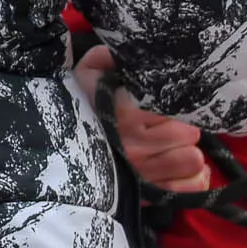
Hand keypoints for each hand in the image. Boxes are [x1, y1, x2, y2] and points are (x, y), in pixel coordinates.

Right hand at [75, 45, 212, 193]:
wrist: (51, 153)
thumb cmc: (75, 109)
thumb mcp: (85, 76)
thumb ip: (107, 58)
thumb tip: (126, 52)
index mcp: (124, 113)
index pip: (171, 105)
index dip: (169, 102)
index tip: (161, 103)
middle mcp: (137, 145)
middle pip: (188, 133)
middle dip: (180, 127)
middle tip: (166, 126)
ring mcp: (145, 173)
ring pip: (192, 158)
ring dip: (187, 151)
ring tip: (172, 146)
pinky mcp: (153, 195)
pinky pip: (192, 187)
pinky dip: (195, 177)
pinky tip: (183, 168)